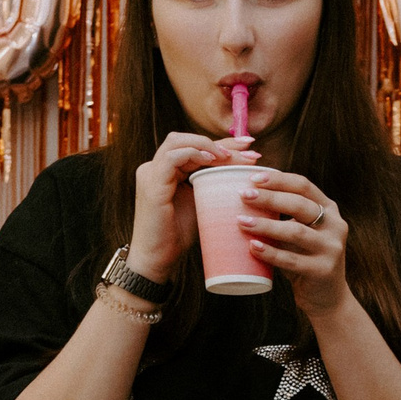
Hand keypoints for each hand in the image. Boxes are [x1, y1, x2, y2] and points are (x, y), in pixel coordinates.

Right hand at [129, 128, 241, 279]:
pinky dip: (194, 154)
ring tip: (230, 156)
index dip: (222, 143)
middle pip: (187, 140)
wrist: (157, 259)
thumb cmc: (178, 235)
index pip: (194, 146)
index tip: (249, 146)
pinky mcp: (151, 183)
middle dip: (219, 141)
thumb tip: (242, 169)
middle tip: (248, 148)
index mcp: (165, 170)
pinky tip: (213, 161)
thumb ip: (212, 183)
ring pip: (178, 142)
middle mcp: (154, 167)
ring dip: (207, 145)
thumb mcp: (201, 202)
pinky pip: (172, 158)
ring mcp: (150, 173)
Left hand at [240, 168, 347, 317]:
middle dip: (270, 197)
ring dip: (266, 225)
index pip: (304, 186)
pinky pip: (291, 260)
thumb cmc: (304, 259)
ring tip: (241, 222)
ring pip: (295, 231)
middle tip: (243, 195)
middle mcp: (335, 225)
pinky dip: (270, 253)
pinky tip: (253, 247)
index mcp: (329, 209)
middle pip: (300, 204)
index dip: (278, 179)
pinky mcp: (323, 270)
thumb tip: (243, 196)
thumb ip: (283, 217)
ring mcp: (331, 248)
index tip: (252, 178)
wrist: (328, 298)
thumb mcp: (300, 233)